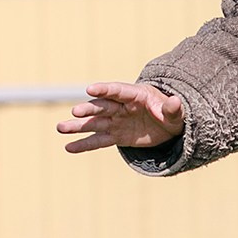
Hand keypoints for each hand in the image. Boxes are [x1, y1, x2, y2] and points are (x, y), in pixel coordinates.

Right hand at [56, 81, 183, 153]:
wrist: (168, 126)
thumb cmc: (172, 114)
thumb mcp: (177, 113)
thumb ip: (173, 109)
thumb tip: (175, 102)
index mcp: (136, 95)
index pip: (118, 91)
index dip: (105, 90)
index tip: (90, 89)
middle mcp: (122, 107)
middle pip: (103, 107)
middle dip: (89, 109)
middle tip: (75, 112)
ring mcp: (117, 121)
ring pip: (95, 123)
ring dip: (78, 126)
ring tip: (60, 128)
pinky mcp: (116, 136)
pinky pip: (98, 141)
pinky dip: (84, 144)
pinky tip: (69, 147)